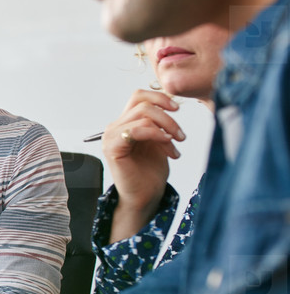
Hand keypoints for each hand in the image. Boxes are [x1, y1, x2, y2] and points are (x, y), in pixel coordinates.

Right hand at [102, 90, 183, 240]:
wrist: (145, 196)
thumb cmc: (151, 173)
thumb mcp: (159, 141)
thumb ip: (158, 123)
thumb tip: (172, 105)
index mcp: (125, 123)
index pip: (138, 96)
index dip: (159, 97)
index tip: (177, 109)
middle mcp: (115, 127)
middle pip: (143, 104)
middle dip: (168, 117)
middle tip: (181, 135)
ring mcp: (111, 137)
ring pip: (143, 114)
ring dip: (166, 127)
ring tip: (176, 144)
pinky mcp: (113, 148)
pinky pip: (137, 130)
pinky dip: (157, 135)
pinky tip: (167, 146)